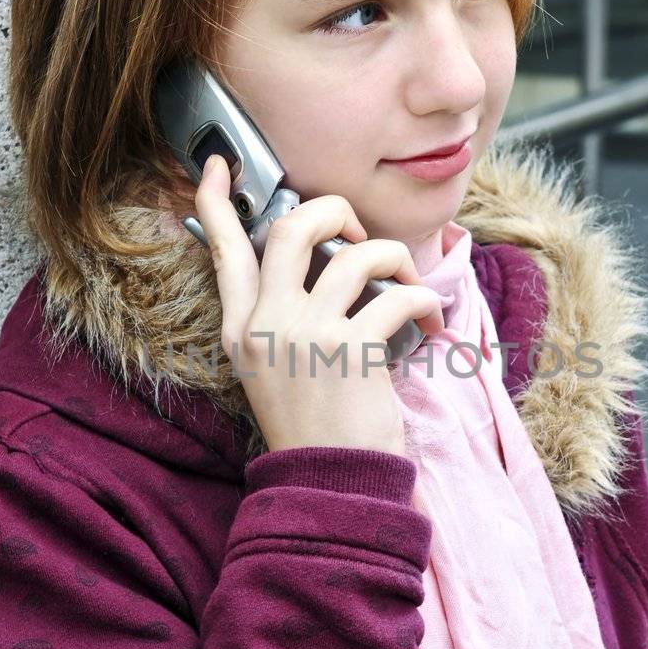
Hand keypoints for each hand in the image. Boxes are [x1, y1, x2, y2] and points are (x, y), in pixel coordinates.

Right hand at [190, 154, 444, 456]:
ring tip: (411, 290)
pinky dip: (424, 303)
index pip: (222, 250)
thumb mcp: (273, 371)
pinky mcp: (350, 350)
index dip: (216, 201)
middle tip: (359, 234)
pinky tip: (431, 325)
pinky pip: (396, 297)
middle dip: (334, 212)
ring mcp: (305, 335)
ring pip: (355, 254)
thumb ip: (280, 319)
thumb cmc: (315, 428)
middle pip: (290, 227)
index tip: (217, 164)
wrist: (332, 483)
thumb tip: (320, 265)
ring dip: (394, 261)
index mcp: (241, 328)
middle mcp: (265, 324)